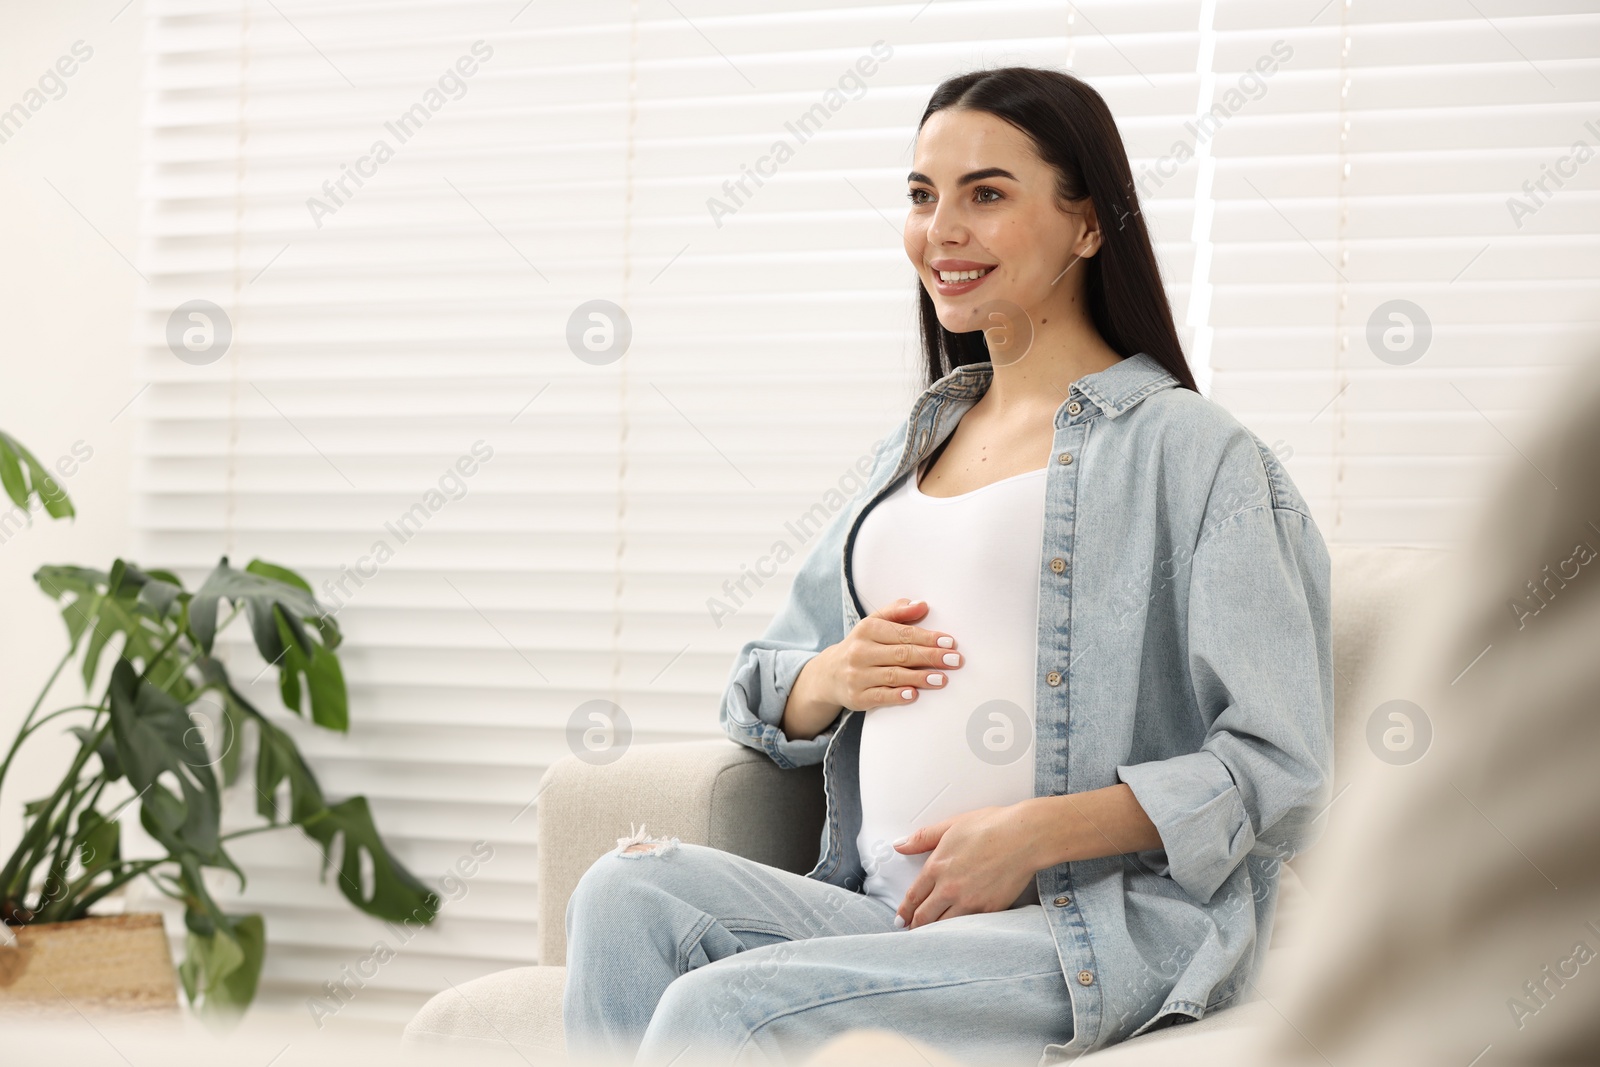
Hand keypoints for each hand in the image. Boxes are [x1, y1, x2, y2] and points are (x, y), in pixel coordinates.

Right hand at [818, 598, 961, 711]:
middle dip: (930, 657)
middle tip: (954, 660)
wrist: (829, 674)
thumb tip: (922, 605)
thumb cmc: (861, 646)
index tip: (949, 642)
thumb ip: (897, 613)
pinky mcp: (857, 697)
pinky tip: (914, 694)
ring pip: (893, 675)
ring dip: (920, 678)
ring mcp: (857, 675)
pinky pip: (879, 696)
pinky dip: (897, 695)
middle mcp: (860, 651)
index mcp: (867, 629)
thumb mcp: (873, 624)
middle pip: (901, 654)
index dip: (927, 638)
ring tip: (942, 679)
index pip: (902, 633)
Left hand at [891, 804, 1038, 929]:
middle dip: (914, 925)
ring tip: (930, 936)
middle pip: (924, 916)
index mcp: (937, 867)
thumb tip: (900, 845)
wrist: (1024, 837)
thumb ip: (922, 838)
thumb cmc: (991, 826)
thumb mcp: (951, 826)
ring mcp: (969, 902)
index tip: (900, 918)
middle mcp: (949, 888)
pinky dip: (958, 932)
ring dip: (934, 932)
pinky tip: (955, 934)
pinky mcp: (989, 910)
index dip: (904, 911)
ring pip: (943, 926)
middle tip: (911, 930)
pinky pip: (967, 927)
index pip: (913, 896)